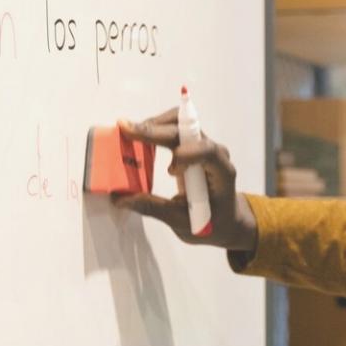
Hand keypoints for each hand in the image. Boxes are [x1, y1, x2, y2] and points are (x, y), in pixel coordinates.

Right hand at [111, 109, 259, 254]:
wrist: (224, 219)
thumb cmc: (210, 223)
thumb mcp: (183, 222)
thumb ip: (154, 208)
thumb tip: (121, 199)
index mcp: (221, 173)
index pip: (209, 152)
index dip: (188, 154)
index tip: (169, 171)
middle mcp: (214, 154)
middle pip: (188, 130)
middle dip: (157, 129)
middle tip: (126, 130)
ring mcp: (203, 146)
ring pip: (180, 123)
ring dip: (154, 125)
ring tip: (128, 132)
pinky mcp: (191, 146)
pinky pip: (174, 129)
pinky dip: (155, 129)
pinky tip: (137, 137)